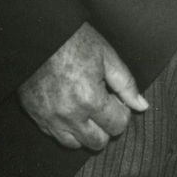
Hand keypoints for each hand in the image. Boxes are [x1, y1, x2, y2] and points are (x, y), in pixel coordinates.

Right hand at [18, 22, 147, 151]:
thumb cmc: (73, 40)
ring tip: (83, 107)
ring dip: (83, 131)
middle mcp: (69, 115)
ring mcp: (49, 118)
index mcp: (90, 99)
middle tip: (100, 103)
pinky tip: (66, 107)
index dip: (120, 111)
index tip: (114, 97)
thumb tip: (142, 106)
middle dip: (104, 126)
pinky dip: (63, 127)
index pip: (118, 126)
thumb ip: (126, 84)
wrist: (36, 32)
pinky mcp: (35, 116)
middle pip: (97, 142)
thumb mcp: (106, 55)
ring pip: (75, 144)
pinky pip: (54, 135)